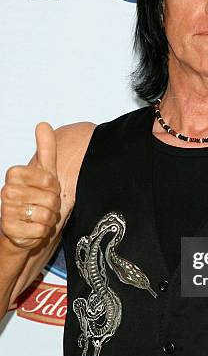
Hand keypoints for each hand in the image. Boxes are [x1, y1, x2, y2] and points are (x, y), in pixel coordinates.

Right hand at [0, 122, 60, 250]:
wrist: (24, 225)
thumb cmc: (36, 195)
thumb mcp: (45, 171)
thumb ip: (46, 148)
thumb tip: (43, 124)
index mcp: (14, 174)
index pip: (49, 180)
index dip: (54, 187)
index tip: (47, 189)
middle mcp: (6, 191)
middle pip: (50, 199)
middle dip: (53, 204)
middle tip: (45, 204)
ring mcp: (6, 211)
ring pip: (45, 215)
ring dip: (49, 219)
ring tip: (40, 216)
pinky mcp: (9, 229)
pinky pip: (40, 231)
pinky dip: (42, 231)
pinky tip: (34, 228)